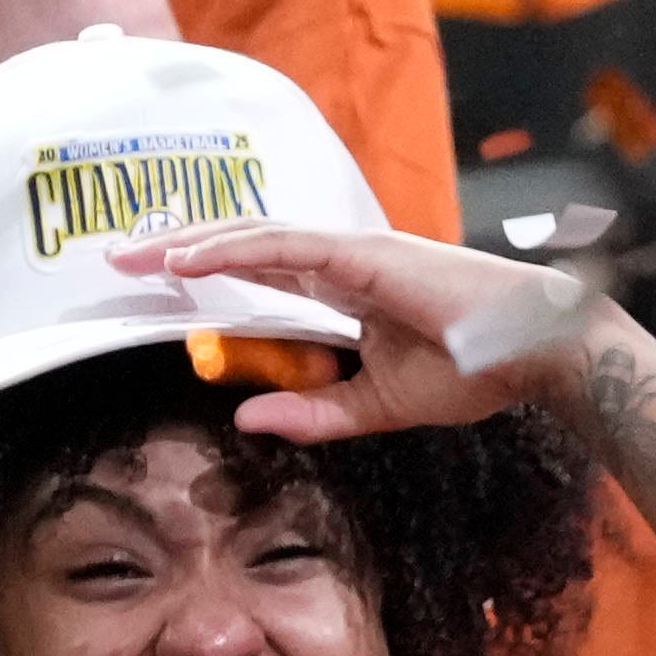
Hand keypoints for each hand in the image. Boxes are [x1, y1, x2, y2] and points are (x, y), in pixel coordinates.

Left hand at [96, 213, 614, 432]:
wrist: (537, 353)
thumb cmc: (474, 371)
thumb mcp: (376, 407)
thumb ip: (313, 413)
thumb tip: (245, 419)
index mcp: (345, 287)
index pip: (259, 269)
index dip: (207, 269)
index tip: (153, 279)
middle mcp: (343, 259)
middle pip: (244, 244)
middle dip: (180, 249)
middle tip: (118, 260)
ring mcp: (354, 250)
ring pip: (255, 236)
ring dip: (192, 242)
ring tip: (137, 254)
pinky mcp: (366, 254)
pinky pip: (285, 246)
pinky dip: (233, 248)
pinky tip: (189, 258)